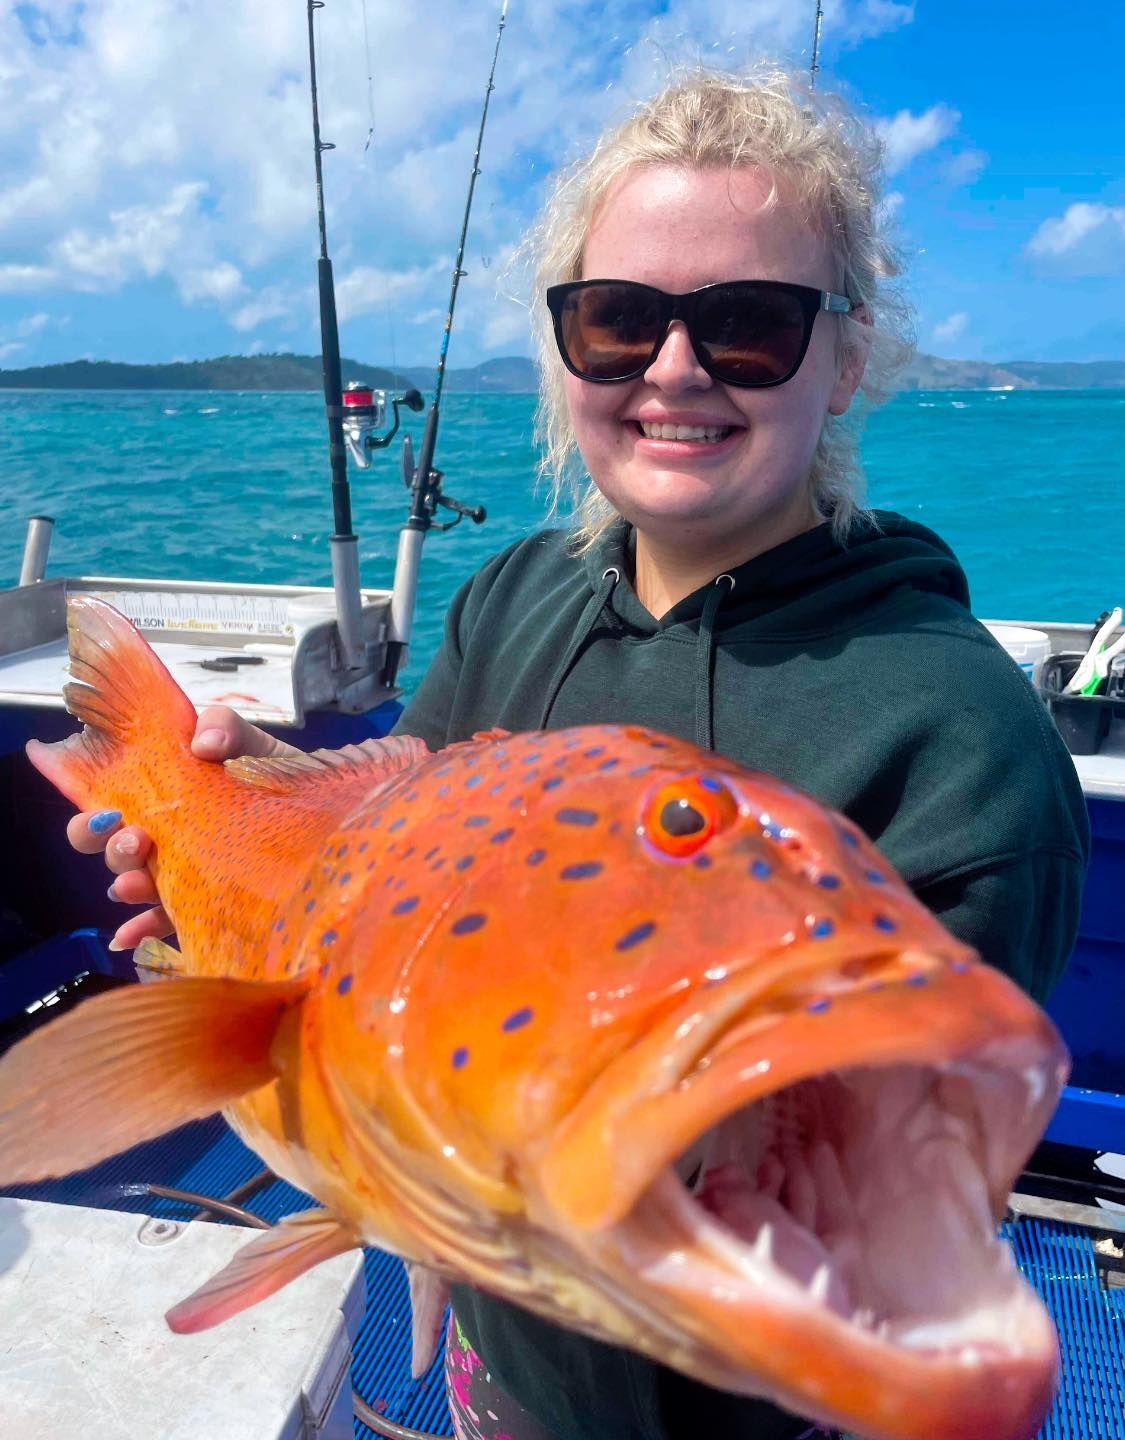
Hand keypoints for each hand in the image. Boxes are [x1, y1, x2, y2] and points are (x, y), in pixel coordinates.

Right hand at [69, 706, 300, 950]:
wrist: (324, 812)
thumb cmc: (277, 775)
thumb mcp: (253, 744)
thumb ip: (225, 727)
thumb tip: (201, 742)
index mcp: (164, 798)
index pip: (109, 808)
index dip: (93, 817)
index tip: (108, 814)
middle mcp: (164, 839)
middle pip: (114, 850)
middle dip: (109, 848)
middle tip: (135, 841)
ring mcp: (183, 874)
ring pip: (138, 886)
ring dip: (130, 885)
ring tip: (138, 883)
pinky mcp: (207, 904)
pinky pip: (170, 922)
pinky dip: (145, 930)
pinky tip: (130, 938)